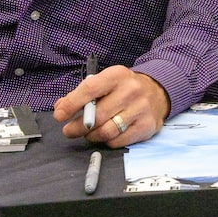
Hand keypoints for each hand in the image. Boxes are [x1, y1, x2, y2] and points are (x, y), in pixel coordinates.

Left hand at [53, 65, 170, 146]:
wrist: (158, 92)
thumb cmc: (123, 88)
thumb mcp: (105, 83)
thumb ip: (81, 94)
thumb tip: (61, 108)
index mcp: (117, 75)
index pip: (90, 89)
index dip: (71, 104)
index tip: (59, 116)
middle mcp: (132, 90)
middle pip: (97, 115)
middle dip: (77, 127)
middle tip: (69, 131)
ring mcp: (141, 109)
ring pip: (107, 131)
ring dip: (91, 136)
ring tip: (88, 134)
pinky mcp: (147, 126)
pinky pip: (118, 141)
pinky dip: (107, 141)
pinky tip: (106, 135)